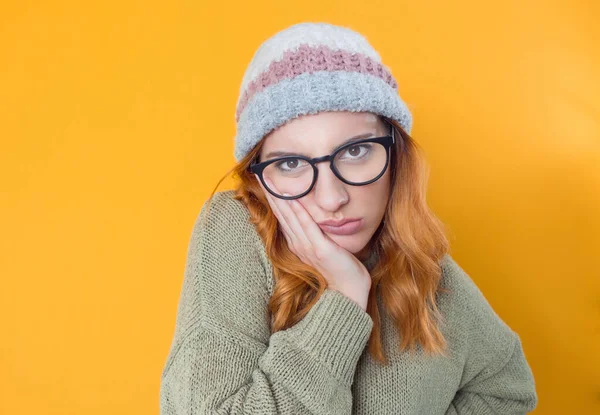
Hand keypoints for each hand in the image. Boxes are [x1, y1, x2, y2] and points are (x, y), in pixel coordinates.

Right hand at [255, 176, 370, 309]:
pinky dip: (300, 212)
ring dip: (281, 199)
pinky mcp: (320, 249)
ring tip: (272, 181)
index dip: (274, 199)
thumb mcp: (324, 248)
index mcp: (297, 244)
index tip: (267, 182)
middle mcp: (298, 245)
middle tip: (262, 175)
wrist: (349, 293)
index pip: (282, 217)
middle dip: (272, 194)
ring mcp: (307, 247)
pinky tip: (293, 199)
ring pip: (291, 218)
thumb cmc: (340, 270)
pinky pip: (307, 226)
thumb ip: (316, 234)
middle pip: (282, 215)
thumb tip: (314, 218)